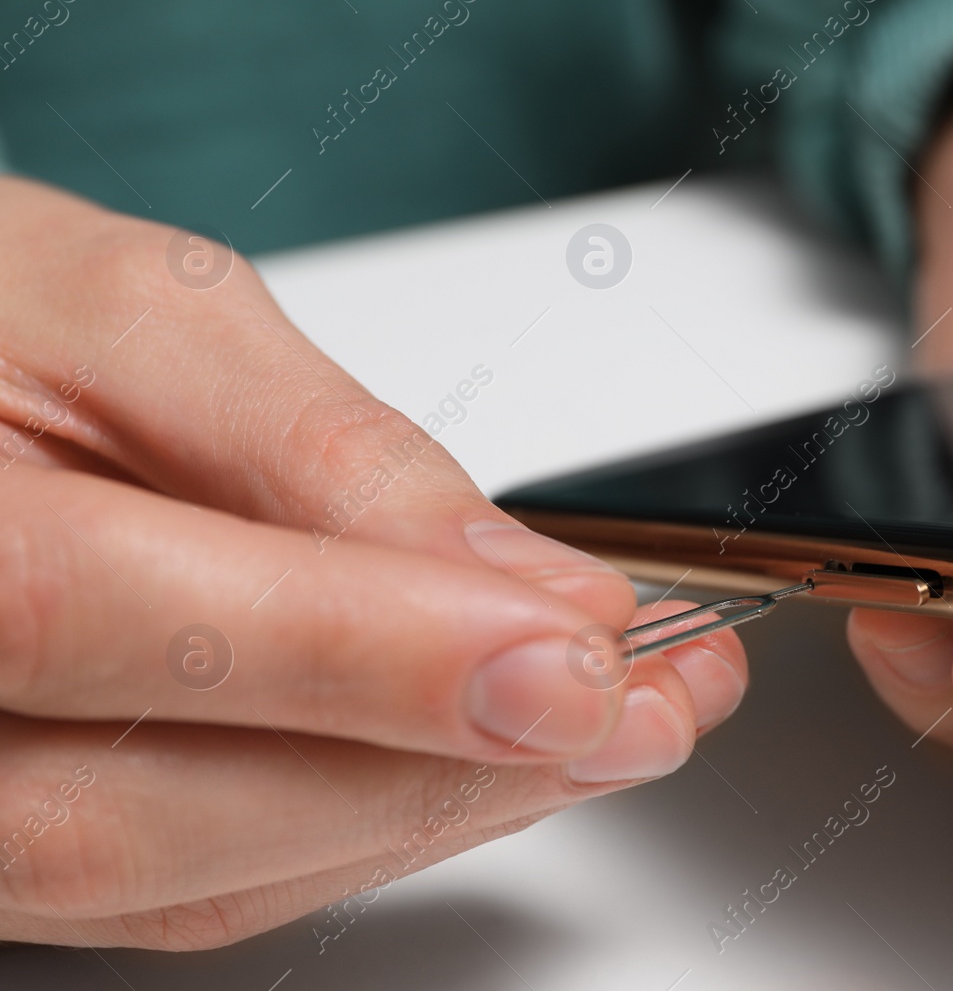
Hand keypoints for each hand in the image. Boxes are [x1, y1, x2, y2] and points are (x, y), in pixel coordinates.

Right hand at [0, 177, 746, 947]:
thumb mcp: (133, 314)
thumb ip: (315, 448)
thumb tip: (510, 580)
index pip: (111, 619)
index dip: (368, 655)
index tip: (573, 650)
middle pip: (157, 812)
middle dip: (444, 768)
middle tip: (643, 706)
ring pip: (196, 878)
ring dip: (435, 811)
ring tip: (608, 730)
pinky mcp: (22, 844)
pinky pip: (194, 885)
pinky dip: (370, 828)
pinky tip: (491, 760)